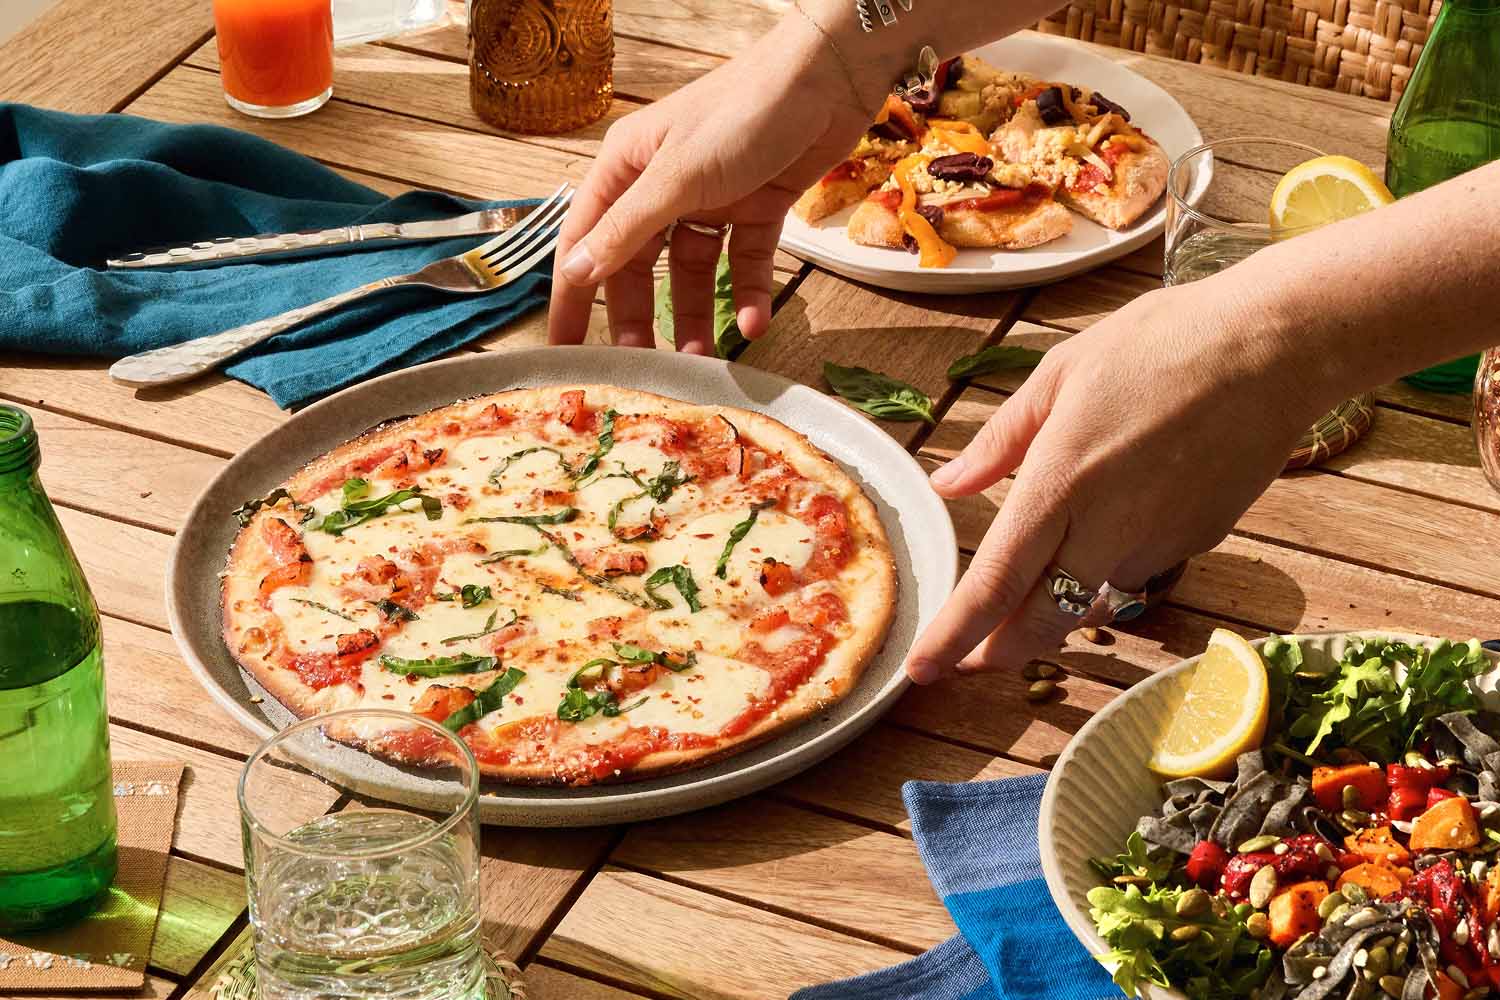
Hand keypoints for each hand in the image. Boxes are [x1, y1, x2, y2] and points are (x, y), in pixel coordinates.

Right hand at [547, 12, 882, 353]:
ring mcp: (711, 198)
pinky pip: (744, 263)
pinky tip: (752, 325)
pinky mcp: (756, 208)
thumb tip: (578, 273)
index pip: (586, 243)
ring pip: (692, 272)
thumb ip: (627, 231)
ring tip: (701, 361)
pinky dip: (748, 295)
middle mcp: (662, 185)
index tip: (567, 350)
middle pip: (638, 265)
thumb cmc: (741, 112)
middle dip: (639, 317)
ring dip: (696, 316)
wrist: (826, 81)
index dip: (574, 297)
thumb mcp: (676, 178)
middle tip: (643, 368)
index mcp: (626, 169)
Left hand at [904, 279, 1333, 683]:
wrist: (1275, 347)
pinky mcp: (1200, 541)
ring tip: (1037, 581)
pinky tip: (1116, 523)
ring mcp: (1159, 541)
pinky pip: (1138, 570)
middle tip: (969, 661)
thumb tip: (947, 482)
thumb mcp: (1061, 372)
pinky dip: (1111, 565)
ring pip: (1092, 597)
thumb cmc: (1162, 342)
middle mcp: (1108, 526)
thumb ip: (1000, 440)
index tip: (922, 668)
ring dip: (1057, 603)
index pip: (996, 582)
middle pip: (1042, 618)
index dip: (955, 635)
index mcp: (1060, 481)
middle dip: (999, 651)